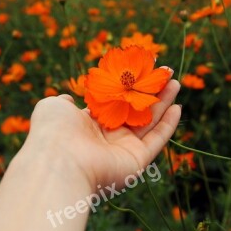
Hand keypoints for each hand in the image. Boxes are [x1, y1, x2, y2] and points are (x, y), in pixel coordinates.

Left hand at [21, 78, 181, 190]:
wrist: (60, 162)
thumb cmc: (53, 131)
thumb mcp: (53, 107)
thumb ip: (63, 100)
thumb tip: (69, 99)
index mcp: (88, 125)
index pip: (113, 103)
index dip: (126, 86)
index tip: (139, 69)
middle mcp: (107, 137)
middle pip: (134, 110)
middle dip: (149, 90)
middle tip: (164, 72)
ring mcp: (123, 149)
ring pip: (149, 122)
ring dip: (163, 102)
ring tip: (175, 81)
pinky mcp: (137, 160)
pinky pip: (156, 140)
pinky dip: (168, 125)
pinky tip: (177, 107)